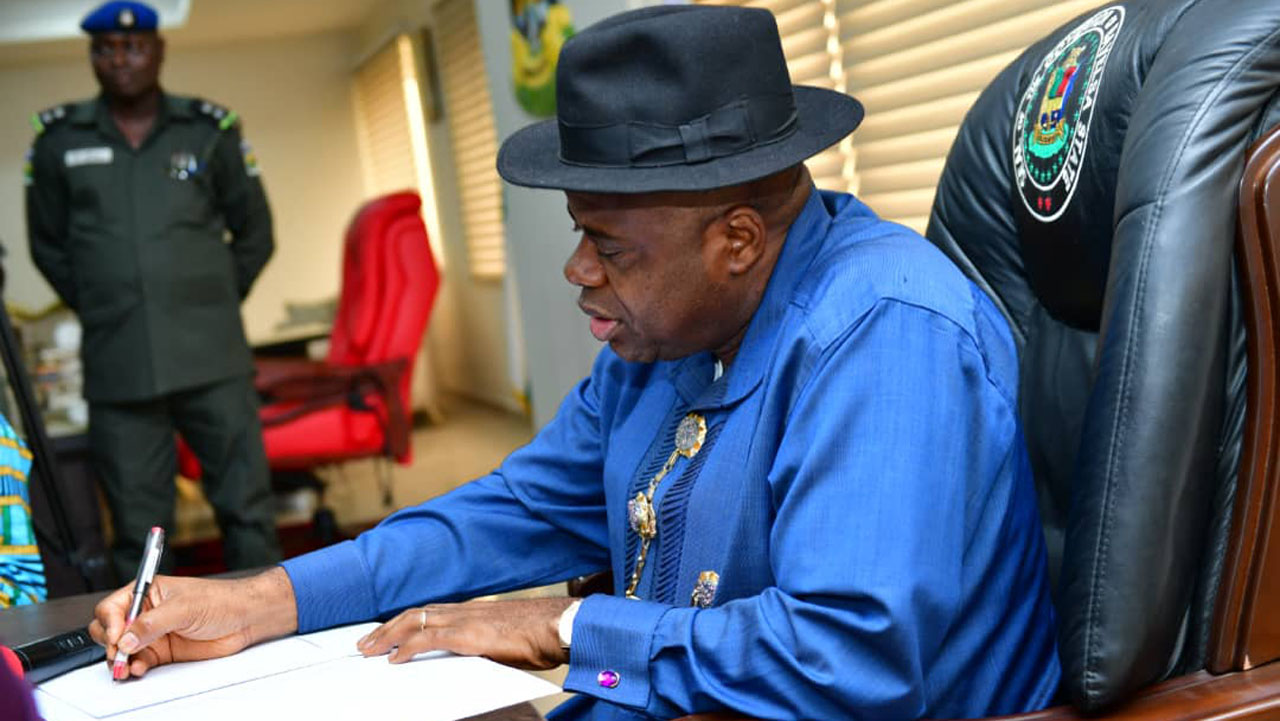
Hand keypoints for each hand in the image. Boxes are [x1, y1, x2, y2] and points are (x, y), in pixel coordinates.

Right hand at [87, 567, 297, 678]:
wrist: (244, 619)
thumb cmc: (220, 600)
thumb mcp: (185, 607)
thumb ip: (153, 623)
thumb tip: (127, 638)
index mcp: (147, 592)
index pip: (113, 607)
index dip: (111, 623)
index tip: (119, 636)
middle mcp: (145, 613)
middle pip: (110, 630)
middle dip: (110, 643)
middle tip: (120, 653)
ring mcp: (152, 634)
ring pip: (121, 650)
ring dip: (120, 660)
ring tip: (127, 666)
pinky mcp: (161, 652)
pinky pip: (138, 662)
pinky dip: (134, 668)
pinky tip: (139, 669)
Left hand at [356, 597, 573, 670]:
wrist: (560, 626)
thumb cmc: (540, 634)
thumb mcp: (504, 638)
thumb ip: (482, 643)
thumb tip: (469, 657)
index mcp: (472, 610)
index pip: (428, 612)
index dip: (403, 622)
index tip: (387, 633)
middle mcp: (465, 610)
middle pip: (414, 613)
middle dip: (386, 628)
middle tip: (366, 643)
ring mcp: (466, 620)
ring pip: (415, 621)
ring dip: (388, 636)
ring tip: (370, 650)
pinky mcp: (469, 635)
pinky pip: (429, 639)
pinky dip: (409, 647)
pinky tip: (395, 658)